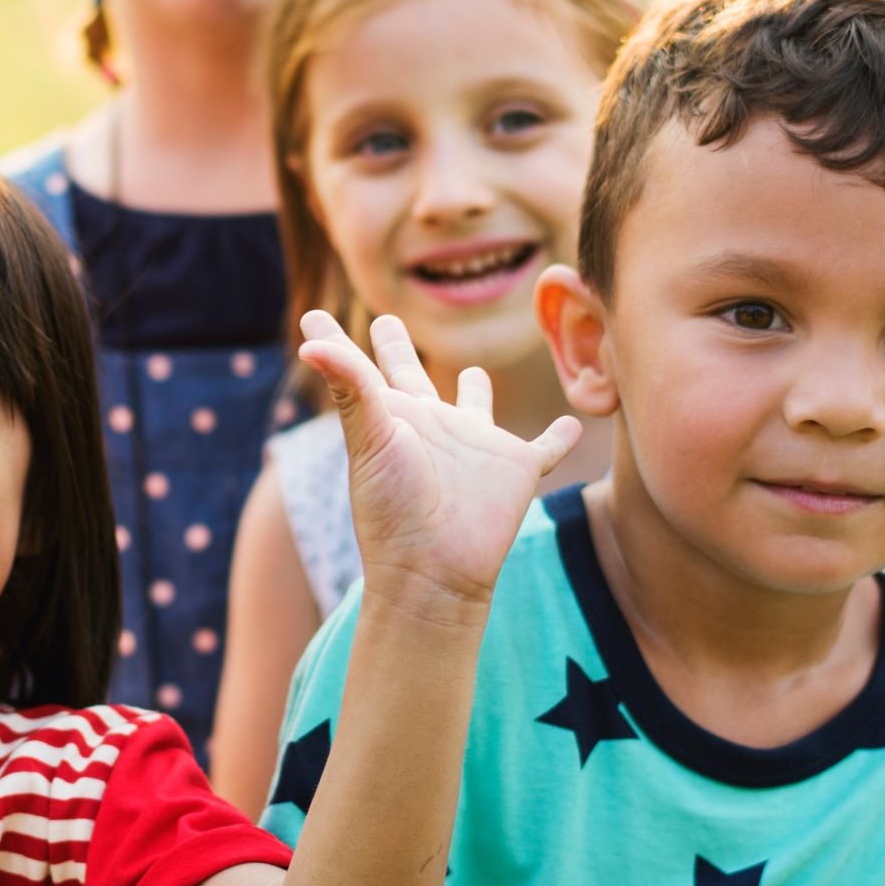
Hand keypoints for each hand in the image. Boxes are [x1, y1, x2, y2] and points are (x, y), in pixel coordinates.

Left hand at [300, 311, 579, 619]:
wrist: (434, 569)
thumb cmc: (393, 507)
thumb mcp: (368, 438)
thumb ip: (348, 385)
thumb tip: (309, 342)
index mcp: (391, 417)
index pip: (358, 368)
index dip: (335, 340)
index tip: (311, 316)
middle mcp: (430, 425)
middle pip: (411, 375)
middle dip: (397, 348)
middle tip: (385, 321)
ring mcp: (474, 446)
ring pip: (477, 406)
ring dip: (479, 390)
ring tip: (477, 372)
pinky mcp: (517, 468)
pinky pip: (547, 448)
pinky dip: (561, 437)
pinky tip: (575, 424)